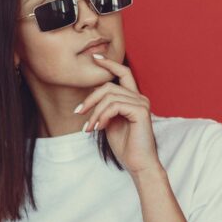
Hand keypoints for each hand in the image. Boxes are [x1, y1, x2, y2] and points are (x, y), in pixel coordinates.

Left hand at [74, 55, 161, 174]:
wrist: (139, 164)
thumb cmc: (126, 146)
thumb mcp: (110, 122)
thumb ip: (105, 108)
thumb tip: (92, 97)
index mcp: (134, 98)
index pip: (123, 73)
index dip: (109, 64)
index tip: (95, 58)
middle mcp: (140, 98)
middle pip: (109, 86)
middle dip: (90, 98)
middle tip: (79, 113)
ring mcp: (141, 103)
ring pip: (109, 96)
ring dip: (94, 113)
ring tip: (89, 128)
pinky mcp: (140, 111)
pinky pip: (114, 106)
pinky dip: (102, 116)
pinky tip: (98, 128)